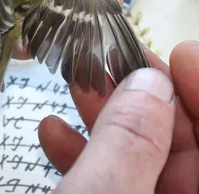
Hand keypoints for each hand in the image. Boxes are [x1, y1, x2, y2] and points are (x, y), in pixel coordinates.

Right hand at [39, 41, 198, 192]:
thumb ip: (130, 141)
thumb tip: (147, 81)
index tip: (178, 53)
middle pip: (174, 138)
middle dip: (140, 93)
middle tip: (109, 59)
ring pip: (138, 155)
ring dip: (104, 116)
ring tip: (75, 84)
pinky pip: (108, 178)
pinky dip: (82, 153)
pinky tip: (54, 131)